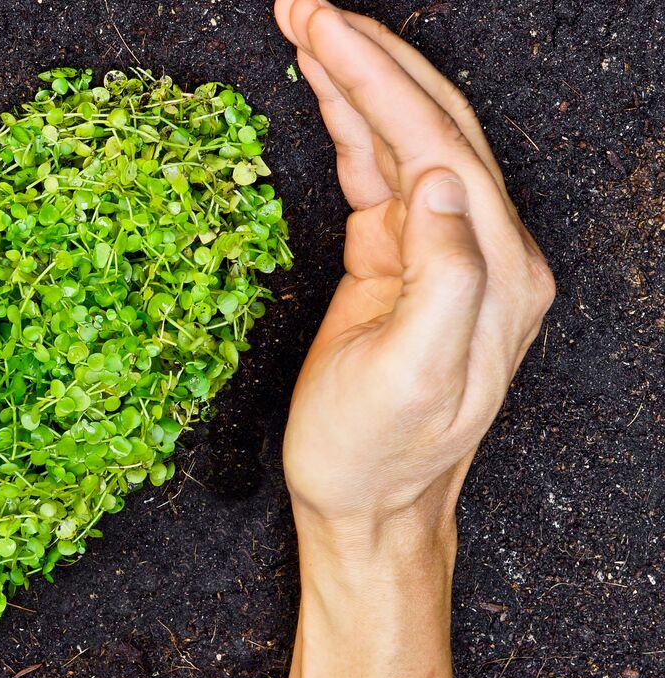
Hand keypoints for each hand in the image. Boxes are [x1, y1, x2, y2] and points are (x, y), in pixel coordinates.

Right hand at [272, 1, 553, 677]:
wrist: (368, 508)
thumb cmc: (379, 455)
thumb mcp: (415, 379)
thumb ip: (445, 276)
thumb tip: (431, 181)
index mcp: (495, 270)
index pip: (435, 142)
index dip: (375, 78)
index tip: (318, 26)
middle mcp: (481, 249)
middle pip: (429, 120)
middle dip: (366, 54)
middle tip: (301, 5)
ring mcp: (440, 251)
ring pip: (402, 136)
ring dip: (354, 76)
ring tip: (302, 25)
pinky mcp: (398, 261)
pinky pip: (376, 171)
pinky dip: (348, 122)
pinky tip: (322, 89)